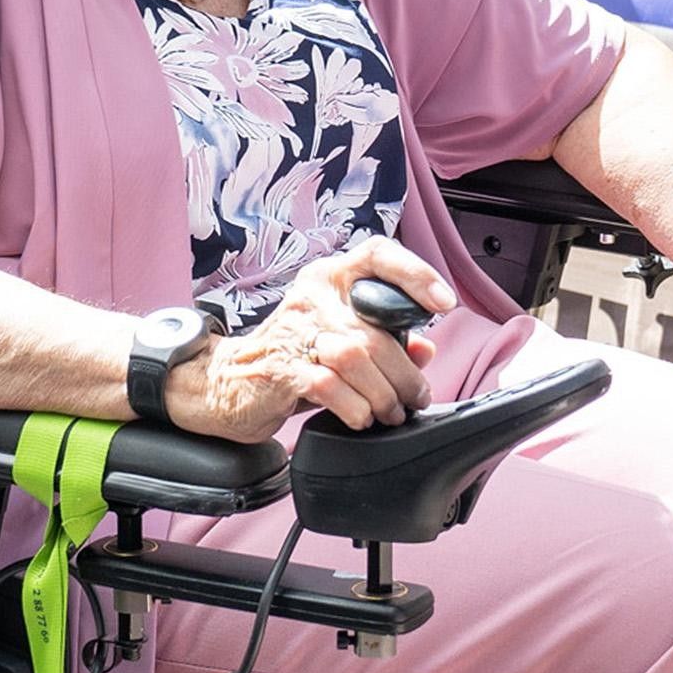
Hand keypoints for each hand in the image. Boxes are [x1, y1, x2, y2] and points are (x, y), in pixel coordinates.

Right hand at [185, 238, 453, 436]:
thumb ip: (384, 338)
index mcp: (331, 277)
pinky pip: (331, 386)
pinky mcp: (281, 366)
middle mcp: (314, 296)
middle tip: (415, 397)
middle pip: (375, 330)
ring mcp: (296, 330)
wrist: (229, 381)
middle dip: (405, 373)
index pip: (378, 255)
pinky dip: (356, 407)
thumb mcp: (341, 339)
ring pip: (357, 357)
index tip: (443, 304)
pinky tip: (362, 417)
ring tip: (392, 411)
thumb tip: (424, 349)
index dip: (416, 274)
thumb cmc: (294, 356)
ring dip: (384, 393)